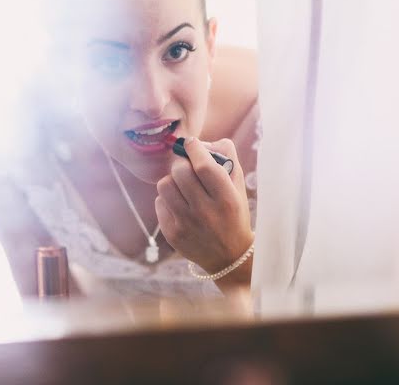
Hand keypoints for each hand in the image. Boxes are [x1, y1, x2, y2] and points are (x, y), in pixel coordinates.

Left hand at [155, 137, 253, 275]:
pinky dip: (168, 198)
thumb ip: (227, 159)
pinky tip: (179, 203)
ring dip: (172, 179)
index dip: (194, 148)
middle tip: (187, 166)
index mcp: (226, 199)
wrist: (229, 256)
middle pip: (180, 172)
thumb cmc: (234, 214)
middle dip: (182, 162)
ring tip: (182, 185)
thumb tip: (202, 142)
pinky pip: (159, 202)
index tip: (191, 143)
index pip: (204, 166)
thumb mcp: (239, 187)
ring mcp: (187, 225)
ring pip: (165, 185)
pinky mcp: (172, 234)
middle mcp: (206, 213)